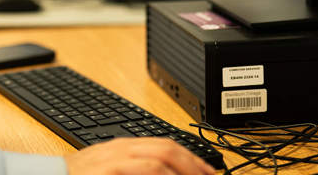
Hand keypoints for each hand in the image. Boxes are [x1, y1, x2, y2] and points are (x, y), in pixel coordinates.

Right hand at [64, 138, 215, 174]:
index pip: (166, 145)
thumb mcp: (109, 167)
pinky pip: (147, 170)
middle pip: (168, 149)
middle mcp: (122, 148)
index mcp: (124, 146)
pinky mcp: (111, 171)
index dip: (191, 158)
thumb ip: (133, 168)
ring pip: (161, 159)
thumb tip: (162, 173)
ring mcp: (116, 159)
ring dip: (184, 171)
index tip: (208, 172)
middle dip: (194, 165)